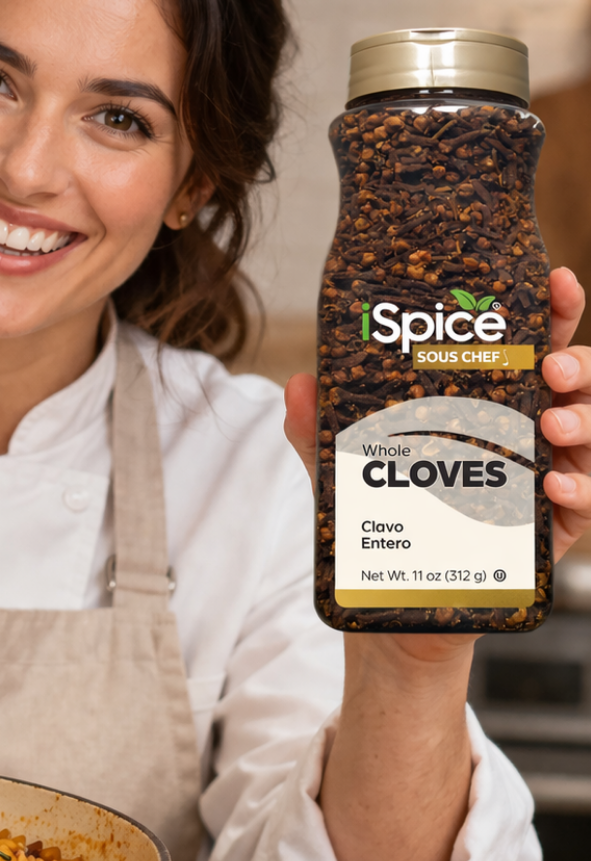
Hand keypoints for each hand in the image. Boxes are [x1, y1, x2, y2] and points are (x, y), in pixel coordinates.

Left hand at [286, 267, 590, 561]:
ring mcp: (554, 469)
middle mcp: (534, 424)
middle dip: (576, 362)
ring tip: (550, 426)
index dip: (556, 307)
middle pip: (580, 376)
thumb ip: (321, 427)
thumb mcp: (347, 463)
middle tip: (550, 369)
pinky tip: (552, 483)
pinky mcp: (561, 520)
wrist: (404, 580)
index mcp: (495, 394)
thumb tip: (298, 385)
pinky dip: (581, 486)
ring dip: (585, 419)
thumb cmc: (388, 505)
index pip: (537, 340)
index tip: (558, 280)